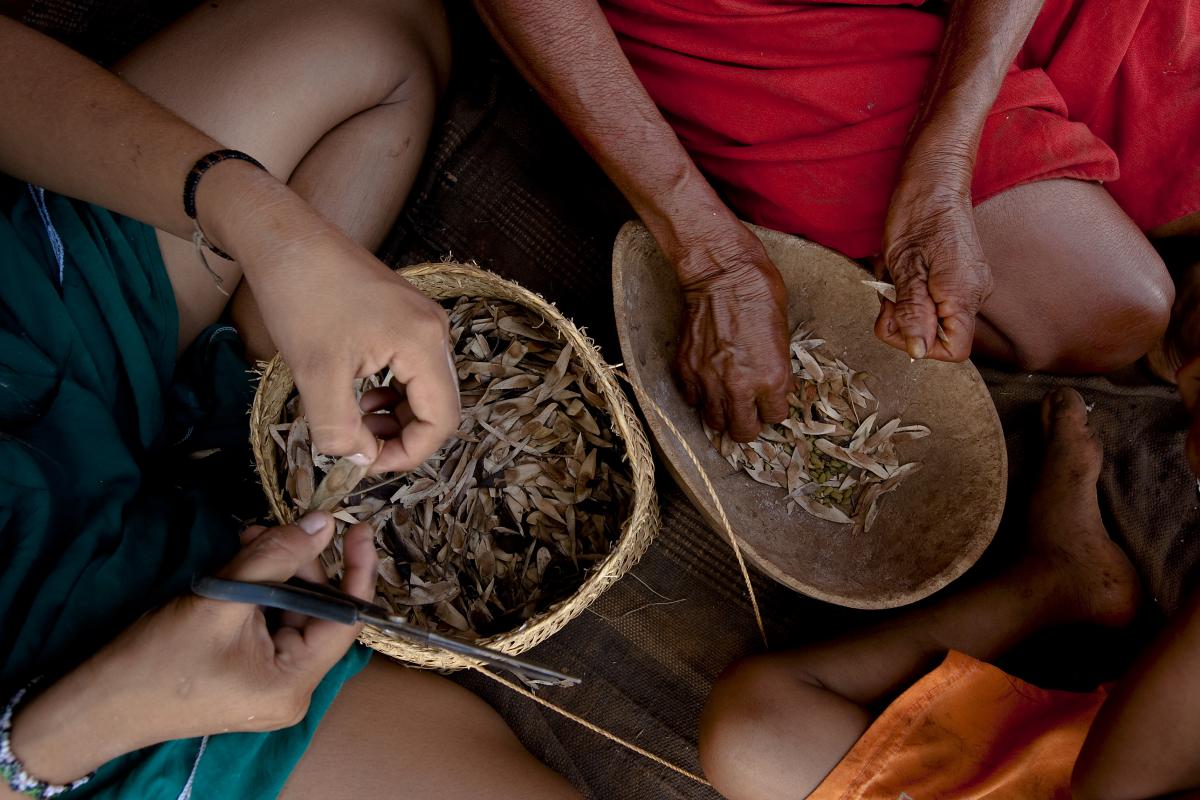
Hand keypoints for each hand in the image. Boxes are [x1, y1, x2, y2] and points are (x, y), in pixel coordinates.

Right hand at [10, 514, 376, 784]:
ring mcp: (269, 683)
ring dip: (277, 572)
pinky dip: (260, 591)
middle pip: (318, 613)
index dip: (355, 572)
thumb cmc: (158, 660)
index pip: (346, 620)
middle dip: (301, 565)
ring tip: (249, 539)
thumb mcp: (223, 599)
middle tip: (275, 529)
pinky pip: (269, 624)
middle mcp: (292, 689)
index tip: (358, 530)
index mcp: (295, 682)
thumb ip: (276, 558)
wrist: (97, 704)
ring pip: (292, 613)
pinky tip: (241, 563)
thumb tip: (324, 523)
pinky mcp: (247, 673)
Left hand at [203, 174, 459, 473]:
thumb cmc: (300, 296)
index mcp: (423, 344)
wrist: (283, 237)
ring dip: (394, 416)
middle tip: (357, 446)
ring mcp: (422, 321)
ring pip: (424, 389)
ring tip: (353, 421)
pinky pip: (411, 368)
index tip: (366, 464)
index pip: (441, 420)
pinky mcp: (404, 316)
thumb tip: (358, 460)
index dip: (408, 453)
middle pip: (439, 406)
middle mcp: (434, 331)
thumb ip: (339, 428)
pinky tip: (357, 395)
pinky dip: (389, 392)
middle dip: (401, 436)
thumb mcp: (315, 373)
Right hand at [674, 226, 791, 441]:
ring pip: (714, 421)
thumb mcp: (784, 336)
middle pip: (742, 432)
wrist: (722, 274)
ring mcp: (708, 379)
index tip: (771, 402)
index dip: (774, 409)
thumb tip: (774, 390)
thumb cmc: (760, 295)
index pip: (775, 417)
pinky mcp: (686, 368)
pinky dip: (700, 397)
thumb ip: (778, 370)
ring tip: (728, 403)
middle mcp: (738, 386)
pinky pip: (691, 399)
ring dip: (723, 415)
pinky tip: (708, 385)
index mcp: (770, 378)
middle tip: (749, 415)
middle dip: (749, 426)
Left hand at [874, 159, 992, 361]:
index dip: (919, 345)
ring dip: (905, 303)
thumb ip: (911, 312)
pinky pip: (935, 298)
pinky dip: (913, 290)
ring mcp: (971, 284)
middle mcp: (975, 293)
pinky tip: (904, 269)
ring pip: (933, 317)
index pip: (953, 351)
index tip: (895, 319)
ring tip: (894, 274)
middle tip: (887, 291)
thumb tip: (916, 352)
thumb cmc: (916, 215)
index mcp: (963, 294)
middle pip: (939, 336)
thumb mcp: (903, 268)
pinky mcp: (963, 275)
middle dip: (904, 320)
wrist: (934, 178)